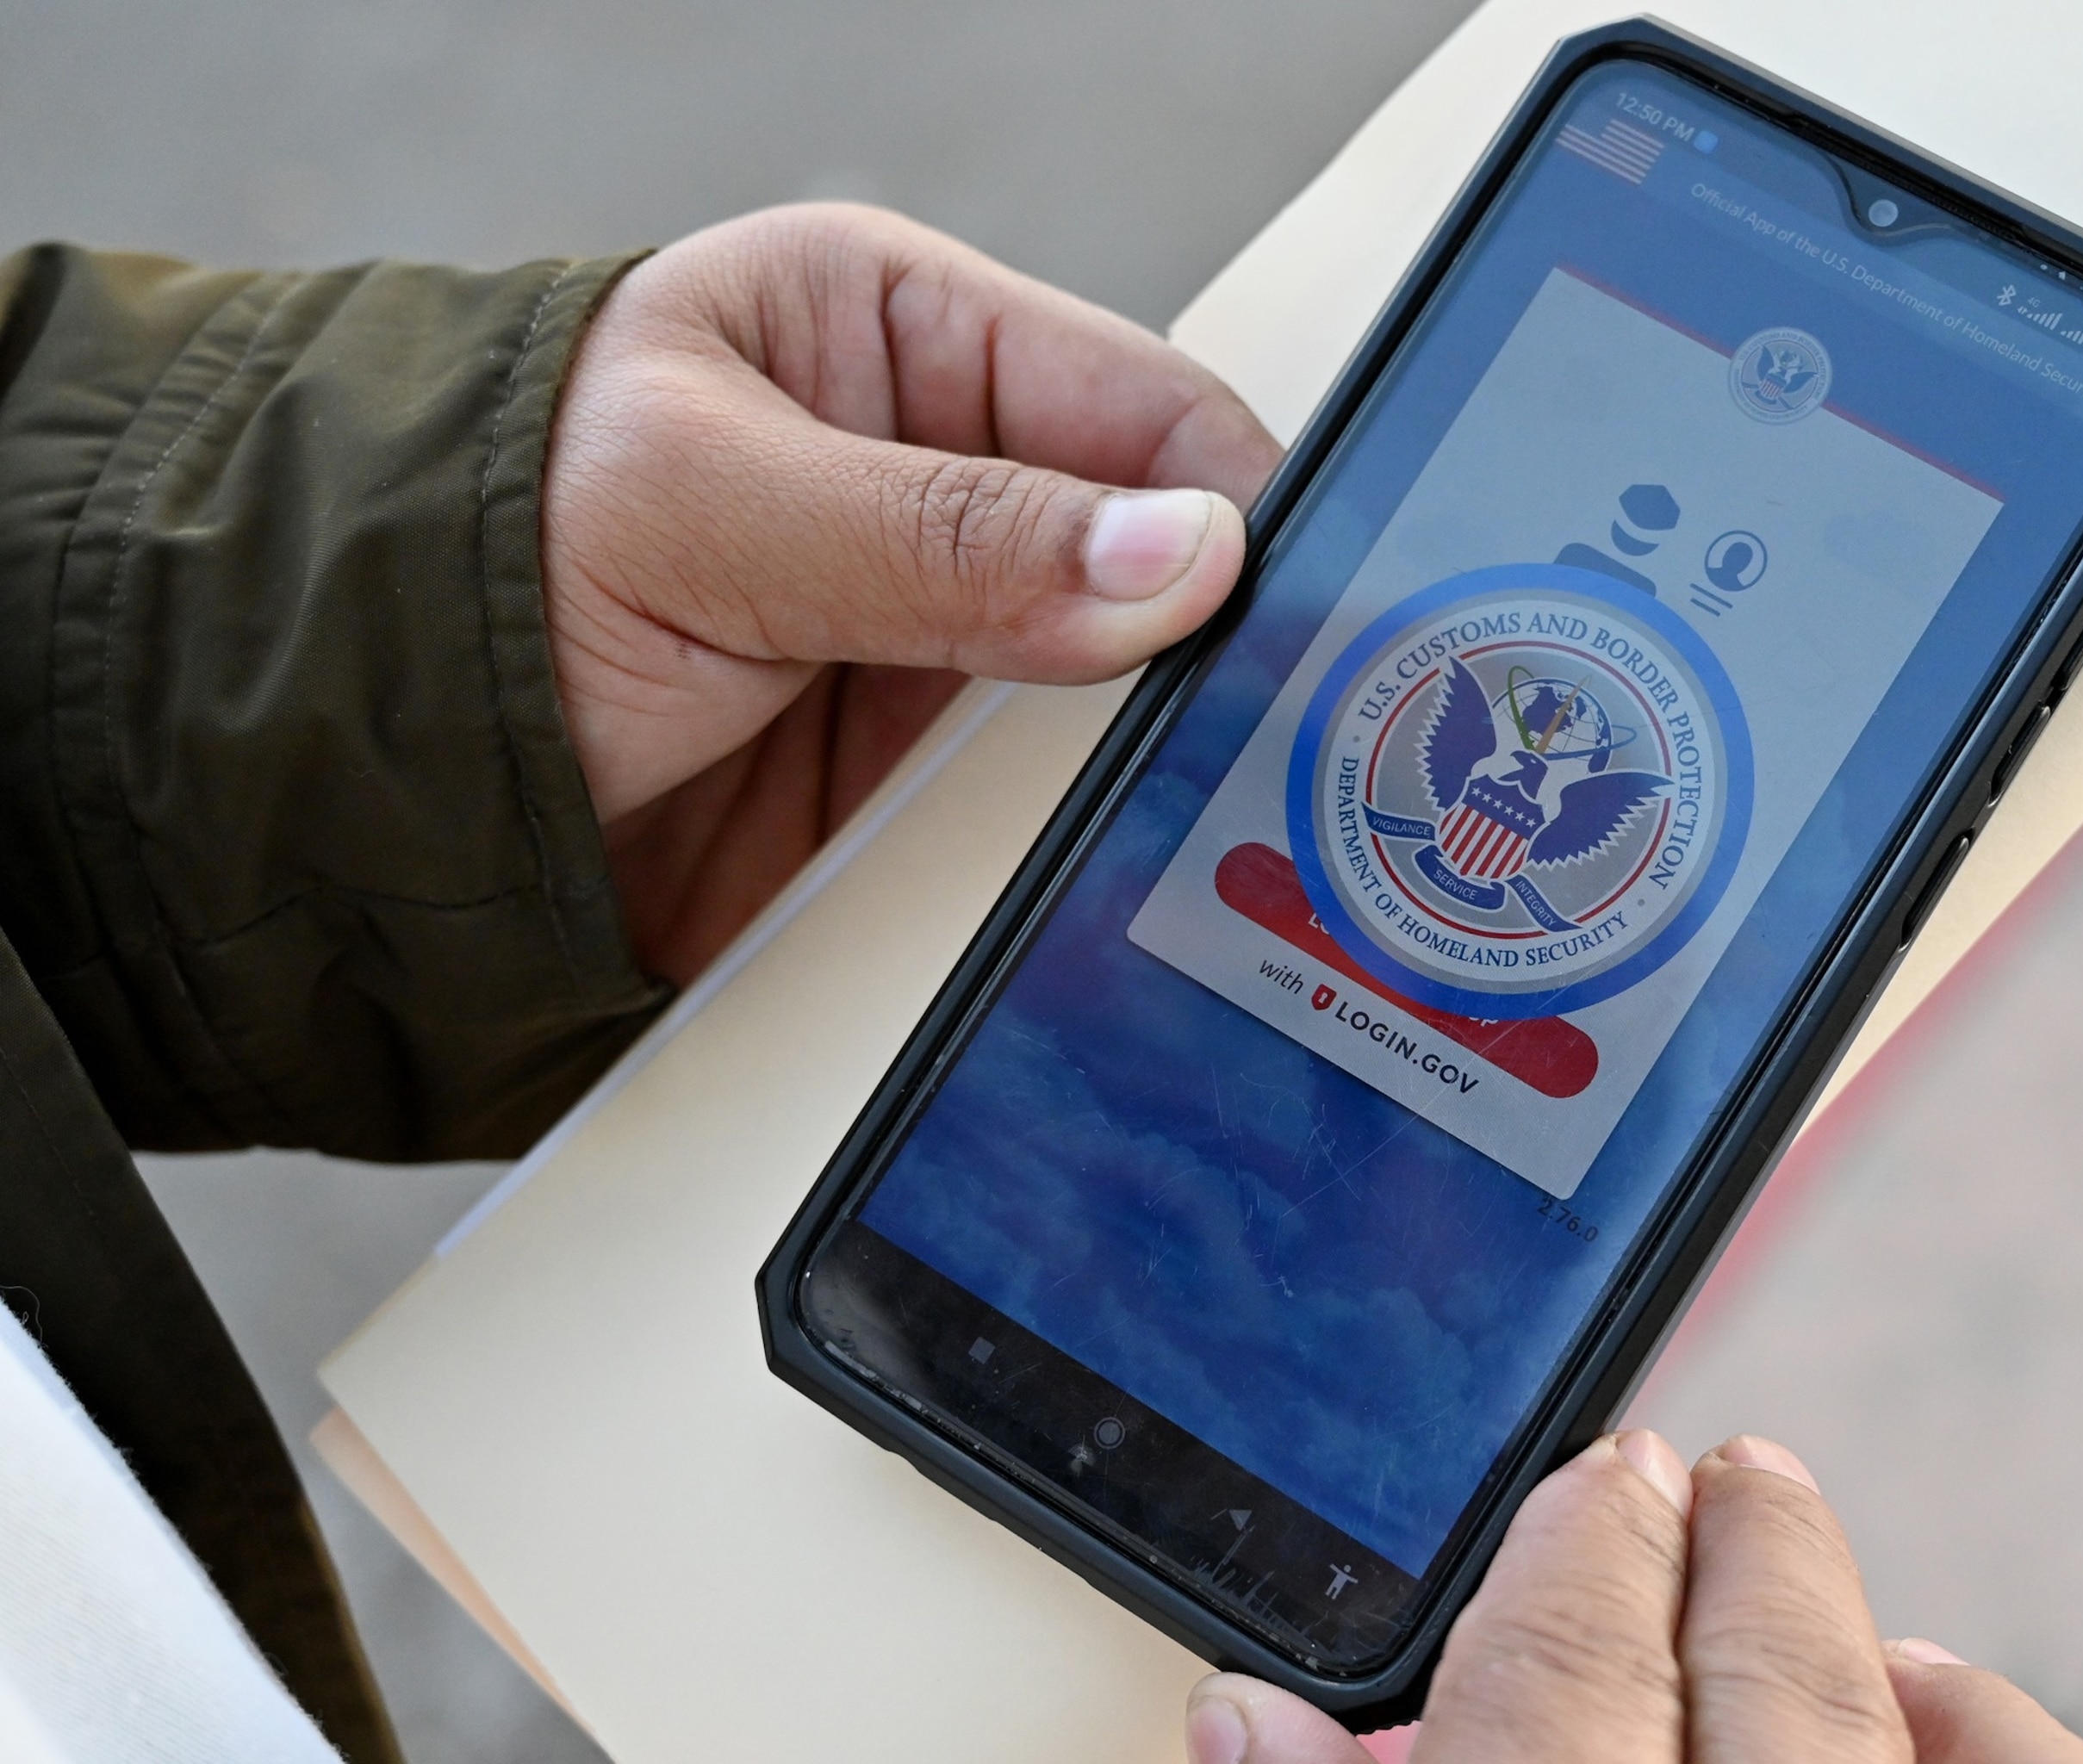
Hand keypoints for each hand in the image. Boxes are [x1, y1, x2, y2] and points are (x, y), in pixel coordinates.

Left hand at [541, 204, 1279, 980]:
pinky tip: (1110, 889)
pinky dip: (1074, 863)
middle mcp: (942, 494)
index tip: (1296, 607)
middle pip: (1153, 567)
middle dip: (1205, 649)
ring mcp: (936, 654)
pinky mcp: (911, 796)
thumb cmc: (477, 551)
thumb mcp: (707, 503)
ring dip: (1146, 770)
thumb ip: (946, 532)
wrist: (334, 776)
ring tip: (1206, 829)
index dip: (1232, 500)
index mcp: (900, 342)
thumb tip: (1179, 556)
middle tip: (1276, 740)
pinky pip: (1039, 827)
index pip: (1137, 402)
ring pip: (1117, 709)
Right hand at [1187, 1434, 2082, 1763]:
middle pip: (1751, 1671)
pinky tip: (1931, 1687)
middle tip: (1656, 1468)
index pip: (1561, 1685)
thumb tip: (1242, 1721)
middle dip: (1696, 1546)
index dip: (1565, 1565)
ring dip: (1824, 1612)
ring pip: (1885, 1717)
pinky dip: (1983, 1723)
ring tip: (1771, 1525)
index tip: (1571, 1494)